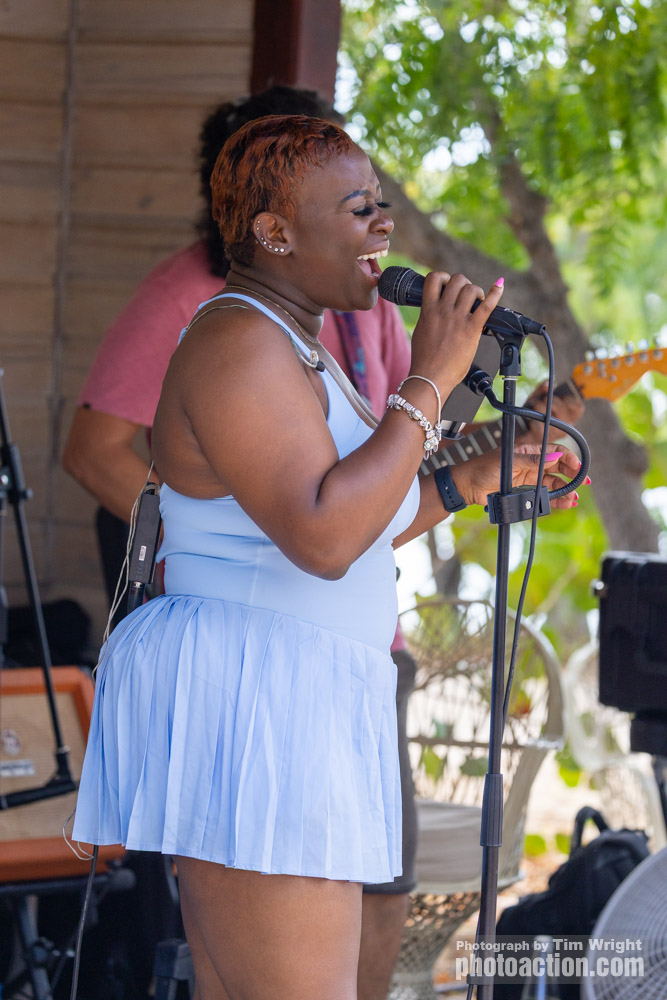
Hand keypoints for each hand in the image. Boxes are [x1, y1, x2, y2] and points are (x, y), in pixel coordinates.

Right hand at [409, 273, 504, 397]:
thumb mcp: (421, 331)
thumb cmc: (424, 361)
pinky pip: (487, 306)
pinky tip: (499, 286)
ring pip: (471, 289)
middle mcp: (443, 311)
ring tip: (477, 301)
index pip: (433, 279)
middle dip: (463, 284)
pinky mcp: (471, 330)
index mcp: (428, 310)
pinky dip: (495, 293)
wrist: (430, 378)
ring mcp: (457, 319)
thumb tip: (435, 311)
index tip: (447, 285)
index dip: (443, 277)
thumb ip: (428, 317)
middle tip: (465, 296)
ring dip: (476, 292)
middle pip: (457, 280)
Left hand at [452, 443, 585, 509]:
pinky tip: (565, 503)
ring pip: (553, 483)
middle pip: (558, 468)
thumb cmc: (484, 469)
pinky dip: (555, 499)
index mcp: (528, 451)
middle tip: (584, 482)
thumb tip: (556, 457)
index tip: (578, 466)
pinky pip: (544, 494)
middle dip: (572, 474)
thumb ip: (533, 461)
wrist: (468, 486)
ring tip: (574, 498)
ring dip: (565, 489)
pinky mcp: (525, 491)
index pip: (555, 451)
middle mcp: (531, 463)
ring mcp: (529, 477)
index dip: (568, 458)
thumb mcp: (510, 462)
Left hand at [518, 380, 584, 444]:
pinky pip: (540, 428)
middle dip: (552, 402)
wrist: (518, 426)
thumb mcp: (537, 396)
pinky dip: (534, 421)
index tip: (558, 395)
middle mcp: (565, 426)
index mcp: (569, 415)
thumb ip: (543, 389)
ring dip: (541, 410)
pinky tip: (531, 420)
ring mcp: (555, 434)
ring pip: (553, 420)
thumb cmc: (532, 410)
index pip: (578, 407)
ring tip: (535, 408)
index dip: (569, 399)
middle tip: (543, 400)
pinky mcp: (544, 439)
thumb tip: (548, 384)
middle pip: (564, 411)